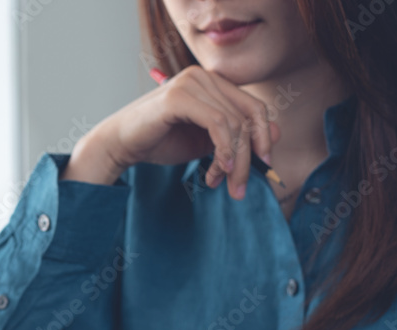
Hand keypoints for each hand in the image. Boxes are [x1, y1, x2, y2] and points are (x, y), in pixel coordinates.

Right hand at [62, 65, 280, 198]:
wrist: (119, 144)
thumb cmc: (159, 141)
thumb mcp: (206, 142)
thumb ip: (236, 136)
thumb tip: (277, 134)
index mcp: (211, 82)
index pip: (253, 107)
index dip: (263, 137)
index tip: (263, 165)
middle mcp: (203, 76)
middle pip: (247, 116)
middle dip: (249, 155)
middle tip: (241, 186)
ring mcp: (191, 82)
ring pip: (234, 123)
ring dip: (234, 160)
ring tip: (222, 182)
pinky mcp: (179, 96)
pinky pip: (218, 124)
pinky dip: (224, 150)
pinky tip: (219, 169)